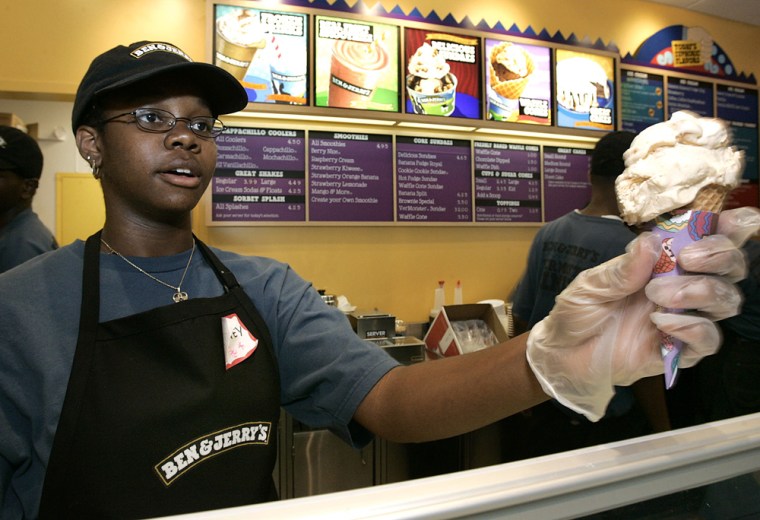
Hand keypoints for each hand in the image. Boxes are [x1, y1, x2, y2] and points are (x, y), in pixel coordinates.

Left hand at [526, 207, 759, 420]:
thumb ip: (623, 268)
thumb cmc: (578, 313)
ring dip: (702, 291)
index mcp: (662, 264)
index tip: (725, 222)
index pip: (709, 240)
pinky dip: (694, 328)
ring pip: (726, 300)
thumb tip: (652, 240)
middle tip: (687, 259)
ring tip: (658, 295)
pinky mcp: (679, 351)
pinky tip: (662, 324)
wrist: (563, 355)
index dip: (728, 228)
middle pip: (730, 267)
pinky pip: (709, 340)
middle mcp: (681, 287)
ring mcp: (684, 319)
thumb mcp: (591, 284)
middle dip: (720, 255)